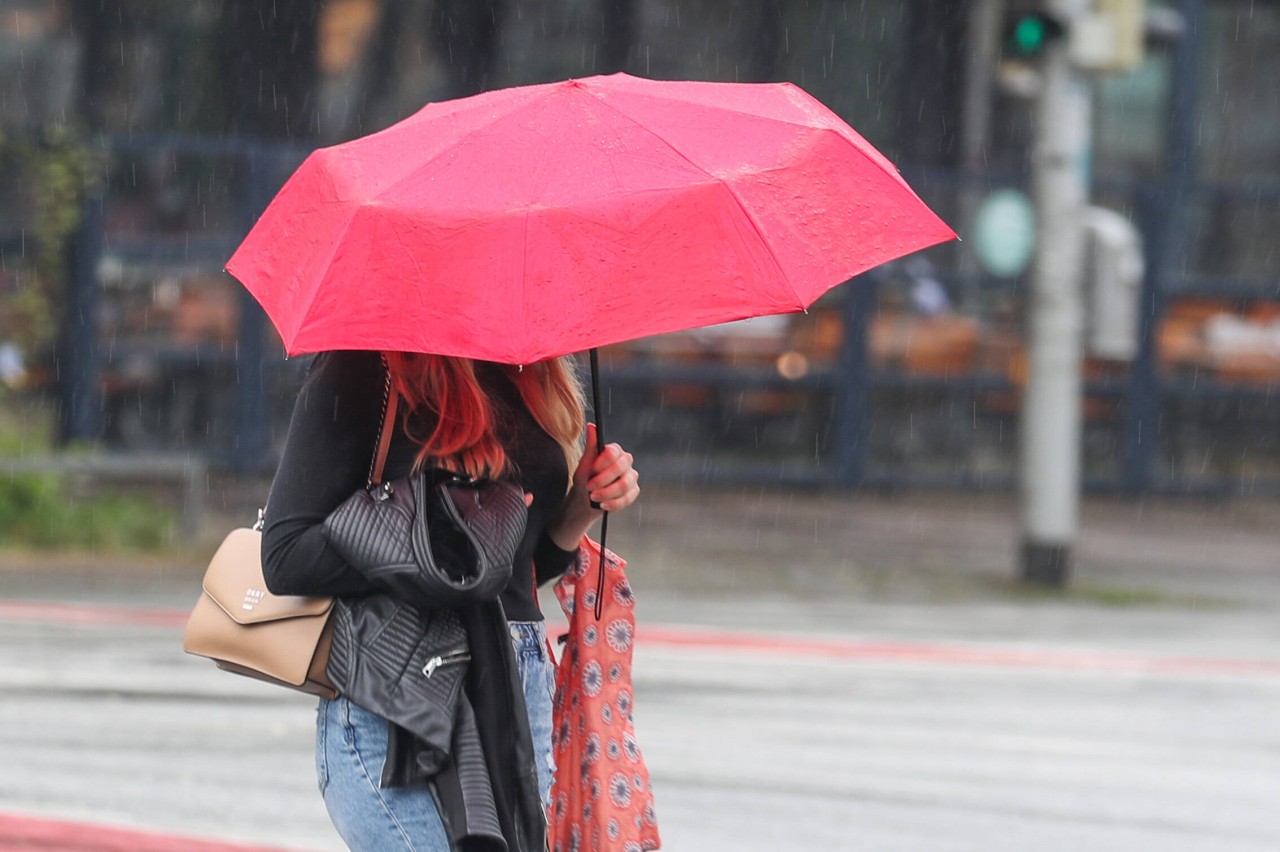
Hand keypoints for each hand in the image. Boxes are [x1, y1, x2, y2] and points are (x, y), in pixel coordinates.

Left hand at [547, 423, 638, 548]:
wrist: (586, 499)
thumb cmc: (585, 478)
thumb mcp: (584, 463)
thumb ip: (590, 446)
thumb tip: (591, 426)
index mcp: (615, 451)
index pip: (613, 452)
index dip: (602, 463)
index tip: (591, 470)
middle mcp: (626, 462)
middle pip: (620, 468)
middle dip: (602, 480)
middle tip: (589, 487)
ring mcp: (631, 477)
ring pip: (624, 485)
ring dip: (606, 493)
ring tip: (594, 497)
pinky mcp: (633, 491)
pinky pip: (627, 498)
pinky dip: (613, 503)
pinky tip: (603, 504)